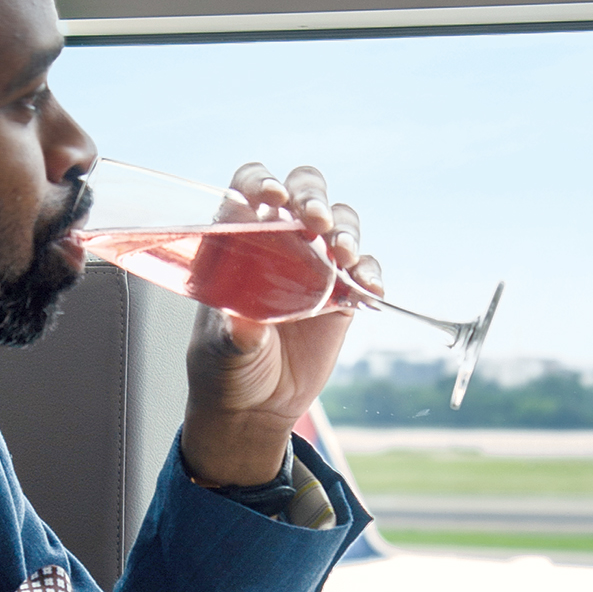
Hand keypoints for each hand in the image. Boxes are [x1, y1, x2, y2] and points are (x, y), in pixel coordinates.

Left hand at [180, 162, 381, 487]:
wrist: (253, 408)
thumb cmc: (224, 368)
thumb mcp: (222, 349)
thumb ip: (234, 331)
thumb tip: (244, 318)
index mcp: (239, 240)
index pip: (250, 187)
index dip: (262, 182)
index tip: (273, 199)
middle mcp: (279, 242)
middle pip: (304, 191)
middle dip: (313, 196)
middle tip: (316, 222)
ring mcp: (314, 265)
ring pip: (340, 222)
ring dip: (346, 231)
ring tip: (343, 257)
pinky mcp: (342, 295)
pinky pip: (364, 270)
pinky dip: (370, 273)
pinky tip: (368, 290)